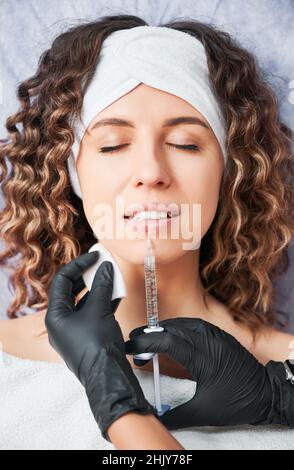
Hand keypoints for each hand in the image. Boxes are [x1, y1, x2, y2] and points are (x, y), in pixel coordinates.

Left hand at [45, 252, 154, 440]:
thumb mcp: (99, 310)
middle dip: (87, 276)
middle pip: (71, 291)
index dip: (79, 265)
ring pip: (84, 302)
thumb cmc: (97, 344)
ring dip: (98, 289)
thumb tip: (107, 268)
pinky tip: (117, 294)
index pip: (63, 281)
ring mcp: (74, 331)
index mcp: (55, 315)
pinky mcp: (87, 337)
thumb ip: (102, 286)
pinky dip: (103, 303)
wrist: (107, 376)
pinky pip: (92, 314)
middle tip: (102, 264)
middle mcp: (61, 322)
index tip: (95, 256)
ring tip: (111, 277)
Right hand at [125, 317, 280, 429]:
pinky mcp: (219, 335)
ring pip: (183, 323)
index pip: (168, 342)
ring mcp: (215, 335)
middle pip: (172, 329)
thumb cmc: (236, 402)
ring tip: (148, 338)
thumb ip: (176, 414)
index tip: (130, 347)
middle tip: (134, 340)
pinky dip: (177, 328)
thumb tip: (155, 417)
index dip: (146, 342)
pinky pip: (193, 324)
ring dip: (163, 328)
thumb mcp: (204, 411)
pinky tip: (170, 336)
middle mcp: (209, 341)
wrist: (265, 393)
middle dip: (150, 333)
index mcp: (203, 358)